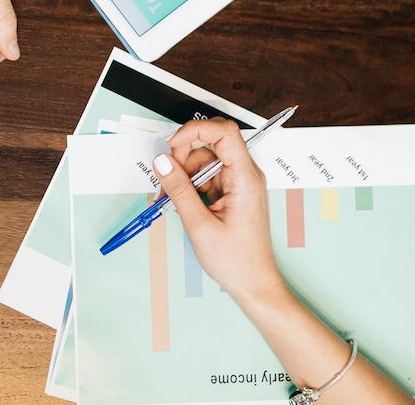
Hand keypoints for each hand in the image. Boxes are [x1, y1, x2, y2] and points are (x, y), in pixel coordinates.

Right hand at [152, 118, 282, 300]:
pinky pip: (207, 175)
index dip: (195, 130)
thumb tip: (161, 161)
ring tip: (173, 199)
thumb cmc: (235, 260)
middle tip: (169, 177)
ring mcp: (239, 182)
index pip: (224, 132)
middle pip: (212, 142)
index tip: (171, 146)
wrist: (253, 283)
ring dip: (184, 173)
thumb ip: (179, 190)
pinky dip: (190, 184)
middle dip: (185, 153)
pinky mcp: (232, 191)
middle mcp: (245, 174)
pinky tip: (184, 203)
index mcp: (245, 178)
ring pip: (205, 159)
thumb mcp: (200, 225)